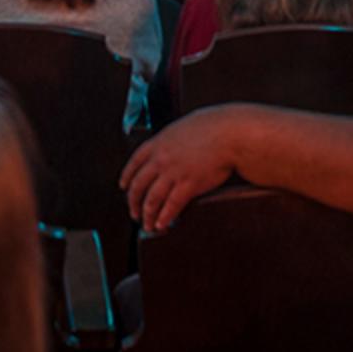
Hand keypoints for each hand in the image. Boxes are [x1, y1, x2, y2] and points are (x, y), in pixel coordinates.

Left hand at [121, 108, 241, 231]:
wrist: (227, 133)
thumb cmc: (211, 127)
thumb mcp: (182, 127)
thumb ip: (171, 139)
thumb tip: (170, 146)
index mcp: (158, 144)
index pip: (134, 163)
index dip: (126, 177)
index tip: (124, 186)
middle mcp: (161, 159)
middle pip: (138, 186)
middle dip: (133, 203)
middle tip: (134, 212)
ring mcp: (173, 173)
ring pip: (152, 199)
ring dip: (147, 215)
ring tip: (148, 224)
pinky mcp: (189, 185)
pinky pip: (171, 206)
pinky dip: (165, 217)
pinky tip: (163, 224)